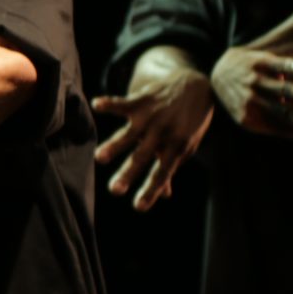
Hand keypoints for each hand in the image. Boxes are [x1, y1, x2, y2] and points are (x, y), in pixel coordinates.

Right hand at [93, 64, 214, 208]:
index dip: (151, 190)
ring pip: (130, 134)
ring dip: (114, 146)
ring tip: (99, 158)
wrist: (196, 86)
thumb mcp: (186, 145)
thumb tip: (164, 195)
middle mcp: (163, 132)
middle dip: (128, 174)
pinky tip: (96, 104)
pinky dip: (110, 103)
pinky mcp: (142, 100)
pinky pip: (124, 102)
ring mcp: (152, 116)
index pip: (162, 173)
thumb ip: (171, 167)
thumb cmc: (189, 122)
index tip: (138, 207)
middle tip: (114, 191)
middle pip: (142, 157)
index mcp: (177, 147)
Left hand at [210, 46, 292, 142]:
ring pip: (279, 89)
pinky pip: (276, 65)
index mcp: (250, 118)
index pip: (279, 125)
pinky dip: (288, 67)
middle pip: (280, 111)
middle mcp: (251, 100)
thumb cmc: (248, 99)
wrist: (221, 72)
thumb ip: (286, 125)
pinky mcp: (259, 62)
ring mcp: (254, 80)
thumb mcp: (258, 115)